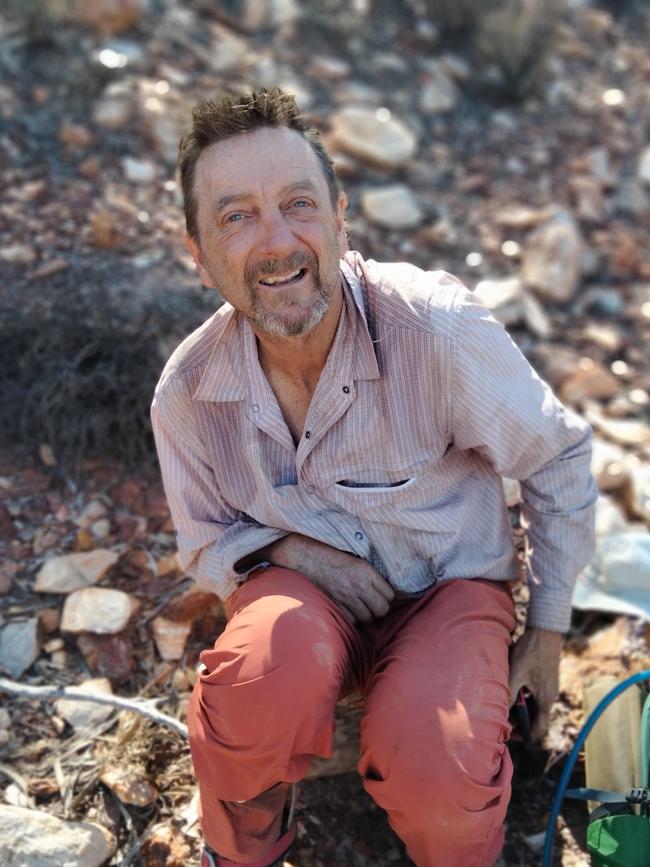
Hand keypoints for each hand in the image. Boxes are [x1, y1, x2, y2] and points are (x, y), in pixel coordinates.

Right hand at [265, 534, 394, 623]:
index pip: (390, 595)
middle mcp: (358, 585)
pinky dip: (351, 618)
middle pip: (382, 610)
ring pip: (367, 618)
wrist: (304, 557)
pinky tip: (347, 610)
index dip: (387, 597)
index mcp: (366, 571)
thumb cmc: (330, 556)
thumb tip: (384, 594)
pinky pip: (350, 620)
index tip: (381, 596)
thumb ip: (370, 576)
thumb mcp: (356, 560)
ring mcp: (345, 597)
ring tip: (359, 608)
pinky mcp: (334, 605)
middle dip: (379, 610)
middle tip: (373, 606)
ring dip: (365, 615)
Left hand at [508, 627, 562, 737]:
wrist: (545, 630)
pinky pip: (534, 694)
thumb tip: (501, 712)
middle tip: (502, 718)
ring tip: (503, 702)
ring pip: (533, 705)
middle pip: (535, 718)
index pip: (539, 729)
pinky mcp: (545, 677)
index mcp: (545, 699)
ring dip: (520, 706)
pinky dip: (523, 695)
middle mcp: (549, 696)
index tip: (509, 733)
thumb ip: (509, 694)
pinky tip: (510, 686)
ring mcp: (548, 686)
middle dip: (519, 721)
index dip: (524, 735)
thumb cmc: (531, 651)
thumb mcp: (516, 673)